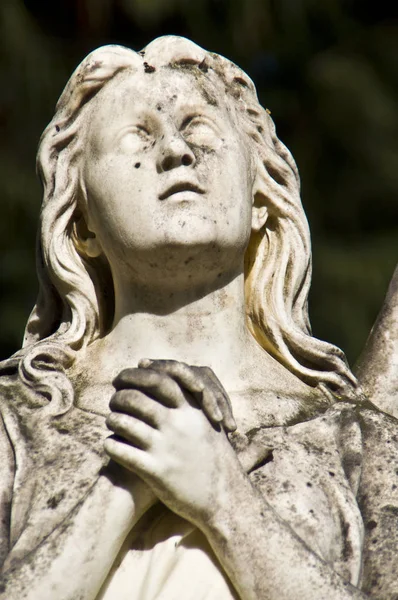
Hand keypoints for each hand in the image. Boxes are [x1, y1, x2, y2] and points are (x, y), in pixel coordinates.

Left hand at [104, 361, 243, 526]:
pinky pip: (122, 451)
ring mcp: (166, 446)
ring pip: (124, 422)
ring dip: (112, 419)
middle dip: (119, 396)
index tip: (123, 378)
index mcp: (191, 408)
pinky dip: (111, 445)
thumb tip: (167, 380)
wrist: (225, 496)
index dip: (135, 375)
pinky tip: (110, 444)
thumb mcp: (206, 421)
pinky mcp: (156, 471)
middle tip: (113, 400)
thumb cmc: (213, 454)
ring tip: (111, 421)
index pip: (157, 378)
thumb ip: (188, 400)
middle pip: (135, 398)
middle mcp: (178, 423)